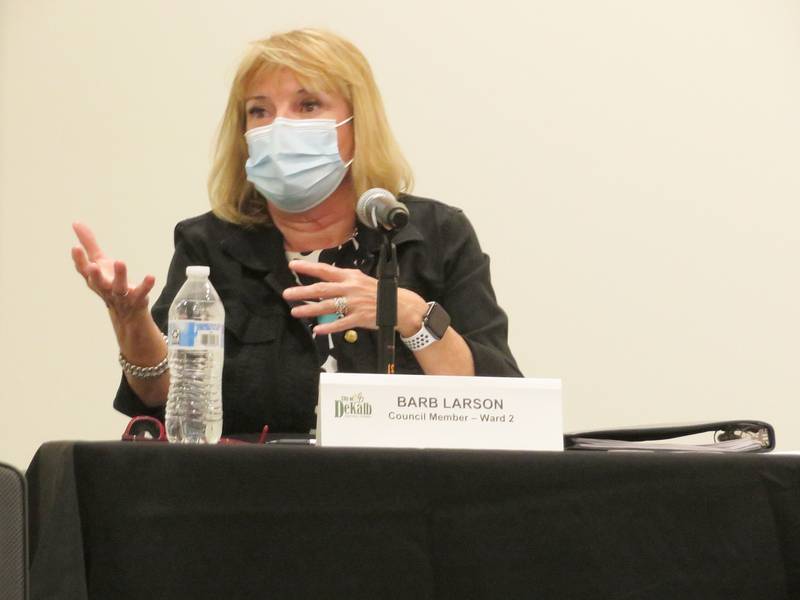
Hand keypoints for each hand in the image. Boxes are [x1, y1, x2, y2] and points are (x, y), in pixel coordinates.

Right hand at [70, 222, 154, 322]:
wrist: (127, 311)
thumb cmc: (109, 281)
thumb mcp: (99, 261)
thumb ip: (89, 243)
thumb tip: (76, 223)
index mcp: (94, 278)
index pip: (83, 270)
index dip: (79, 260)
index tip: (75, 248)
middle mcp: (105, 287)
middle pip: (98, 282)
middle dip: (94, 274)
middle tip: (93, 265)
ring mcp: (121, 295)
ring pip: (119, 288)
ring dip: (120, 276)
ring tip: (120, 262)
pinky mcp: (137, 298)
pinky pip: (141, 292)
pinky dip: (146, 285)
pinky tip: (151, 276)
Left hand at [283, 260, 427, 336]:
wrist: (399, 305)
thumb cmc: (379, 292)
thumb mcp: (361, 280)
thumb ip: (344, 279)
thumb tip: (326, 278)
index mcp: (350, 277)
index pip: (325, 270)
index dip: (308, 268)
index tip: (293, 265)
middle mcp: (350, 289)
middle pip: (322, 289)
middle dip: (303, 291)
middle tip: (287, 294)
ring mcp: (354, 304)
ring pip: (328, 306)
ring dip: (310, 310)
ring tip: (295, 312)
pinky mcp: (359, 318)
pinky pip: (341, 323)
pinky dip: (329, 327)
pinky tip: (317, 329)